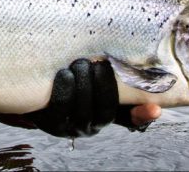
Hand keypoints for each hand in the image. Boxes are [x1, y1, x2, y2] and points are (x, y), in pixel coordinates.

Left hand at [27, 59, 160, 137]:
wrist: (33, 84)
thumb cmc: (71, 79)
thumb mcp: (93, 80)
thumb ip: (117, 82)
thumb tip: (152, 95)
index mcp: (105, 116)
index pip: (129, 119)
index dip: (142, 115)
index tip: (155, 108)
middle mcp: (89, 126)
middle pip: (103, 111)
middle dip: (102, 86)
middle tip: (98, 62)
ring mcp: (68, 126)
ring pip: (81, 111)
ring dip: (83, 85)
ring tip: (80, 63)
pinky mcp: (47, 121)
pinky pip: (58, 109)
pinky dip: (63, 90)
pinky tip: (64, 74)